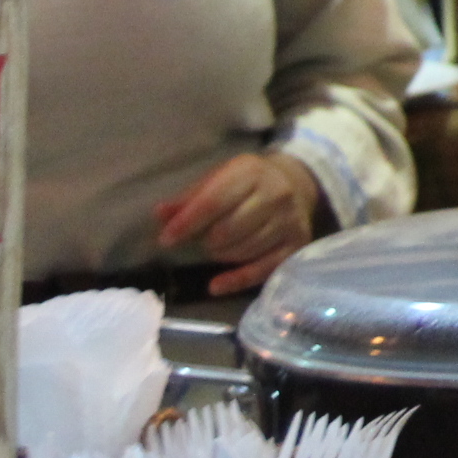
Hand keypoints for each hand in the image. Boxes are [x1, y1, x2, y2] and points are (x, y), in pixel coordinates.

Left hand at [154, 152, 322, 295]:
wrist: (296, 183)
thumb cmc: (246, 184)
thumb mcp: (217, 180)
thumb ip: (188, 199)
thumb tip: (160, 214)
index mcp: (251, 172)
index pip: (213, 202)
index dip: (186, 224)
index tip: (166, 240)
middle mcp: (276, 193)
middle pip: (228, 230)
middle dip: (207, 241)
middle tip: (203, 241)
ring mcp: (289, 219)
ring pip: (243, 250)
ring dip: (222, 254)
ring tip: (219, 247)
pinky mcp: (297, 242)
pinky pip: (263, 270)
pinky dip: (237, 280)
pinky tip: (216, 285)